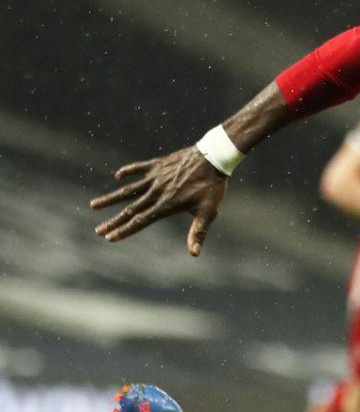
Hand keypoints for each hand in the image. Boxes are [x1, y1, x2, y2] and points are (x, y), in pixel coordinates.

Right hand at [90, 147, 227, 255]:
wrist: (214, 157)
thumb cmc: (212, 187)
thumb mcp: (208, 211)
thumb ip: (198, 232)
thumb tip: (194, 254)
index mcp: (167, 205)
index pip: (141, 221)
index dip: (124, 230)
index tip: (109, 238)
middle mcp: (157, 192)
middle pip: (130, 209)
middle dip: (113, 221)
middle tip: (97, 230)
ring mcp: (155, 177)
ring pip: (128, 189)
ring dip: (111, 198)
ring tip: (93, 205)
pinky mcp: (157, 164)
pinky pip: (138, 168)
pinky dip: (128, 171)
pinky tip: (118, 176)